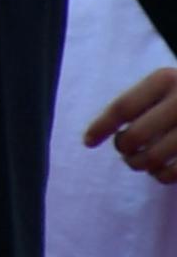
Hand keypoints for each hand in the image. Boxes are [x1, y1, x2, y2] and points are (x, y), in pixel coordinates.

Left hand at [84, 66, 176, 181]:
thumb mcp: (167, 86)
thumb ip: (141, 103)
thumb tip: (101, 135)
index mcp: (166, 79)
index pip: (122, 107)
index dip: (100, 127)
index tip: (88, 142)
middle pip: (135, 136)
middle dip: (123, 148)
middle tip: (125, 151)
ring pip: (154, 158)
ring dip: (140, 164)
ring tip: (141, 162)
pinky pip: (175, 172)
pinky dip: (162, 177)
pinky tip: (161, 171)